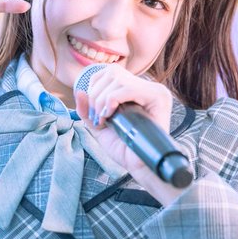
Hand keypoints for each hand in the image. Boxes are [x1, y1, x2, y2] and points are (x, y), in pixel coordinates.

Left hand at [75, 64, 183, 204]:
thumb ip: (87, 110)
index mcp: (136, 90)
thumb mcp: (99, 125)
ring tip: (103, 119)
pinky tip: (109, 115)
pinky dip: (112, 100)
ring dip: (102, 100)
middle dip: (96, 95)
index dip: (94, 87)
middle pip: (112, 73)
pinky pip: (129, 89)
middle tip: (97, 118)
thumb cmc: (123, 148)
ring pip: (119, 80)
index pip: (110, 72)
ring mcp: (155, 91)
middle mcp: (147, 87)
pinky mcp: (158, 98)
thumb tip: (79, 91)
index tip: (94, 113)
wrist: (140, 166)